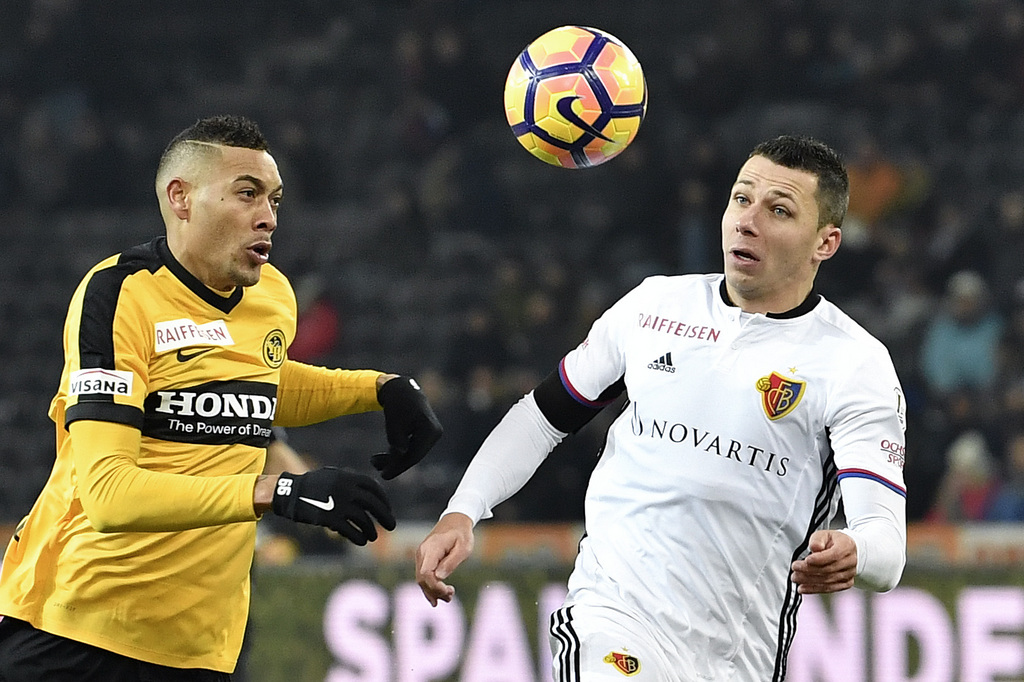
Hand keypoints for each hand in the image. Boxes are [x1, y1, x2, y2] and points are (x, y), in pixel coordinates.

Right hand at [271, 467, 395, 545]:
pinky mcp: (330, 518)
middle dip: (384, 516)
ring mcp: (339, 503)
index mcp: (348, 476)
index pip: (374, 487)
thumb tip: (370, 496)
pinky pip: (350, 530)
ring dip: (371, 530)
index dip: (383, 500)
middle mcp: (346, 489)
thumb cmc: (313, 485)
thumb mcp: (333, 476)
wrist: (290, 493)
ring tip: (373, 536)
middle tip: (392, 526)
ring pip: (363, 520)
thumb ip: (351, 483)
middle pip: (373, 504)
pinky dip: (358, 537)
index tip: (387, 509)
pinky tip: (361, 541)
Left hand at [371, 375, 442, 479]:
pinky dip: (399, 450)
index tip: (384, 475)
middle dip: (395, 463)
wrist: (401, 388)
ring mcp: (431, 433)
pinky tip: (384, 456)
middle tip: (377, 469)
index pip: (415, 455)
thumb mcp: (394, 426)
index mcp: (430, 430)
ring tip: (375, 461)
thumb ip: (397, 444)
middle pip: (414, 455)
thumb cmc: (397, 405)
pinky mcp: (425, 432)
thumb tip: (399, 460)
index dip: (398, 467)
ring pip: (412, 451)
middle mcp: (435, 433)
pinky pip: (412, 445)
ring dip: (394, 458)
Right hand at [415, 513, 473, 605]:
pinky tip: (438, 595)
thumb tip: (439, 577)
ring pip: (421, 579)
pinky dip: (430, 586)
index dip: (434, 586)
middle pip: (422, 579)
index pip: (426, 573)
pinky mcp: (424, 558)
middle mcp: (422, 552)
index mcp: (432, 548)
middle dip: (435, 591)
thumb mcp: (464, 547)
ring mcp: (421, 555)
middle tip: (450, 597)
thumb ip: (451, 562)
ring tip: (448, 597)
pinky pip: (423, 575)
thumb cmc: (461, 533)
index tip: (448, 591)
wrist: (455, 520)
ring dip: (433, 591)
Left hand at [790, 530, 857, 593]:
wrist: (846, 550)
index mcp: (847, 546)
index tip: (806, 560)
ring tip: (795, 578)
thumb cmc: (833, 541)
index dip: (819, 559)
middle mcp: (850, 561)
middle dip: (809, 570)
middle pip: (828, 569)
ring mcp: (849, 574)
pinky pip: (830, 588)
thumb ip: (817, 539)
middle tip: (795, 569)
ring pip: (828, 580)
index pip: (834, 555)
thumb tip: (815, 548)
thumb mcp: (824, 534)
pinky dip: (815, 589)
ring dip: (809, 581)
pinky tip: (803, 588)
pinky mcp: (846, 583)